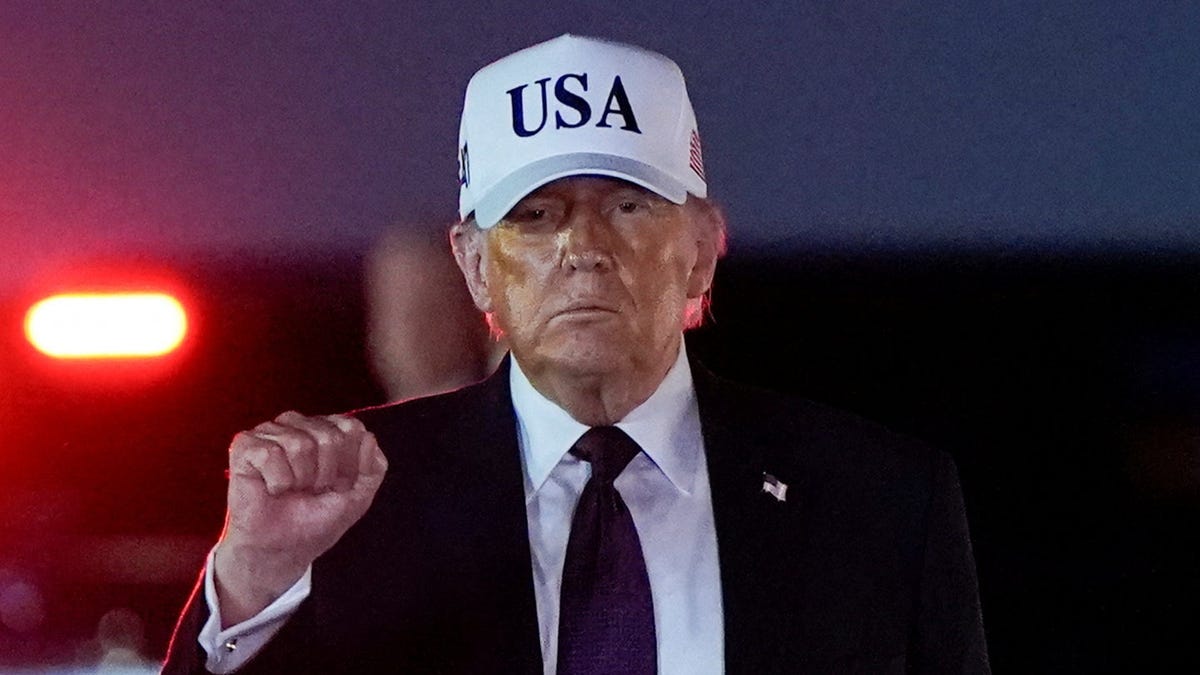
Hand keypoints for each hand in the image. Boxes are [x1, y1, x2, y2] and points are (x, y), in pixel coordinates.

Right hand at [212, 411, 387, 626]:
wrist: (283, 549)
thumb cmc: (316, 519)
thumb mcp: (359, 496)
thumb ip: (373, 466)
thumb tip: (367, 436)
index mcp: (329, 428)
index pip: (352, 428)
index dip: (349, 465)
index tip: (338, 486)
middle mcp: (300, 423)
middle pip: (329, 436)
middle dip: (326, 475)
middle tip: (312, 491)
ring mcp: (271, 431)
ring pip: (299, 443)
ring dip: (300, 479)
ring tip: (292, 490)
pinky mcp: (245, 445)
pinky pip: (269, 453)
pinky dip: (276, 481)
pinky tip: (272, 488)